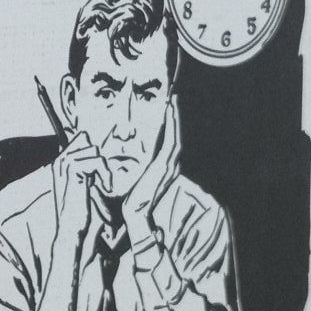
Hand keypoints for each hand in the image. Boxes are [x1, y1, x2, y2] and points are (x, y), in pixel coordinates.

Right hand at [53, 133, 105, 260]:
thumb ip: (86, 169)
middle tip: (99, 181)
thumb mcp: (82, 185)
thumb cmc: (77, 212)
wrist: (70, 228)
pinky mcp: (73, 169)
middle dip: (99, 160)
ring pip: (95, 150)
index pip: (81, 138)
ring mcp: (65, 163)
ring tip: (102, 186)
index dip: (94, 154)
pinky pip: (98, 160)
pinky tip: (103, 188)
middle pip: (88, 141)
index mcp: (60, 163)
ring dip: (103, 169)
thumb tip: (97, 154)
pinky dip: (105, 174)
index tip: (98, 175)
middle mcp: (60, 160)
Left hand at [123, 95, 179, 247]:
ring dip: (175, 118)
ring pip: (175, 136)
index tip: (168, 109)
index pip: (170, 142)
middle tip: (174, 97)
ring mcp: (169, 165)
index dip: (171, 125)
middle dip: (175, 117)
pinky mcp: (164, 166)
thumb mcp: (140, 179)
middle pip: (176, 136)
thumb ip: (144, 169)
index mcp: (166, 168)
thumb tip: (135, 160)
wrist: (135, 213)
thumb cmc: (134, 199)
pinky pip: (171, 141)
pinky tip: (169, 113)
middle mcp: (171, 165)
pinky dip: (172, 126)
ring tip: (173, 101)